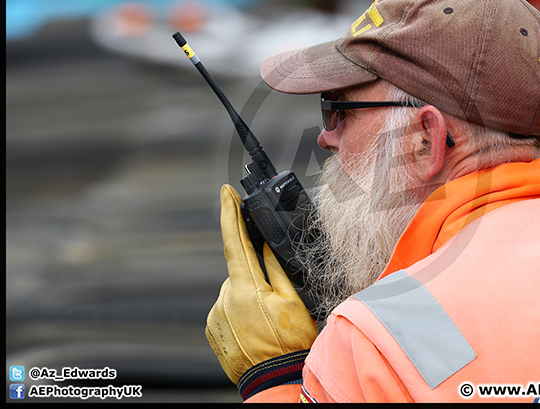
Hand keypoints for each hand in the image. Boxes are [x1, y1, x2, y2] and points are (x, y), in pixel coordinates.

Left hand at [206, 184, 317, 385]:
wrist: (275, 382)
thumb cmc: (291, 343)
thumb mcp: (293, 300)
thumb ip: (275, 268)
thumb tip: (264, 243)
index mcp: (245, 288)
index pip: (234, 241)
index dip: (230, 213)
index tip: (226, 191)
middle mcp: (223, 299)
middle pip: (239, 271)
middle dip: (256, 275)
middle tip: (276, 299)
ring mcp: (215, 316)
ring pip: (234, 290)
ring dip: (250, 295)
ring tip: (269, 321)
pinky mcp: (212, 330)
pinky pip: (227, 309)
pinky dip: (241, 311)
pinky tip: (257, 328)